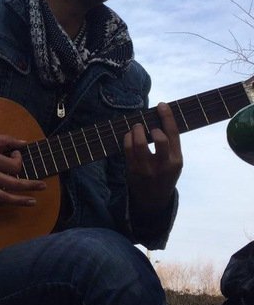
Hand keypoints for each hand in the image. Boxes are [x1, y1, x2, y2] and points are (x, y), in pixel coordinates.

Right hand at [0, 132, 45, 207]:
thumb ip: (6, 140)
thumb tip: (24, 143)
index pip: (14, 166)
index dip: (19, 161)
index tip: (16, 155)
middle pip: (14, 185)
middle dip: (31, 186)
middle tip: (43, 186)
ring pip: (3, 198)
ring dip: (20, 201)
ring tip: (32, 201)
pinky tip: (5, 201)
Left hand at [124, 102, 182, 217]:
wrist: (153, 200)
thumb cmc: (164, 174)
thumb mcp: (173, 162)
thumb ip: (169, 145)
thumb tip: (159, 118)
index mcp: (177, 160)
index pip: (174, 134)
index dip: (167, 117)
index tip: (162, 105)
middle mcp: (164, 165)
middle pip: (160, 139)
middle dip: (151, 127)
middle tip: (145, 125)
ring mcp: (147, 169)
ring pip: (140, 143)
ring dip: (136, 130)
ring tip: (136, 127)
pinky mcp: (133, 170)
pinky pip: (128, 149)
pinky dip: (127, 138)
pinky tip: (129, 135)